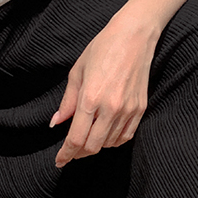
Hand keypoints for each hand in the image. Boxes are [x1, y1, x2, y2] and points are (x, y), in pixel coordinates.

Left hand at [50, 7, 158, 166]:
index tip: (60, 161)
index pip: (76, 138)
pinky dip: (113, 141)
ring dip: (95, 146)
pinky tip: (105, 135)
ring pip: (109, 144)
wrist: (134, 37)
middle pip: (92, 146)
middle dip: (78, 154)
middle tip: (70, 152)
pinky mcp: (140, 108)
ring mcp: (128, 109)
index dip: (66, 154)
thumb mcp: (77, 72)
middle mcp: (110, 107)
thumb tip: (57, 123)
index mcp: (90, 98)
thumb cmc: (103, 49)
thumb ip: (67, 102)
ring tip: (87, 140)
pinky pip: (126, 136)